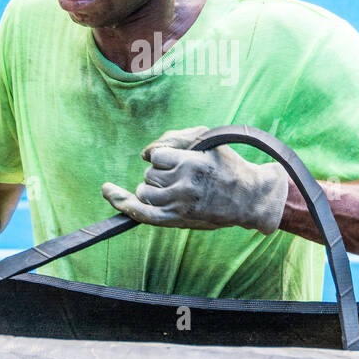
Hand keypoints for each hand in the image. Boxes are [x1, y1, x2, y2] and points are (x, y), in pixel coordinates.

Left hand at [101, 126, 289, 233]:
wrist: (249, 198)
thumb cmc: (228, 165)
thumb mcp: (209, 140)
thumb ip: (177, 138)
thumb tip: (145, 153)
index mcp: (191, 163)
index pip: (156, 156)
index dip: (160, 156)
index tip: (172, 159)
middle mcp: (184, 185)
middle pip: (149, 175)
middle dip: (159, 173)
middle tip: (182, 176)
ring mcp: (179, 205)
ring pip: (145, 191)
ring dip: (151, 187)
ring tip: (171, 188)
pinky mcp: (178, 220)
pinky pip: (142, 214)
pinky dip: (123, 203)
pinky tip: (109, 192)